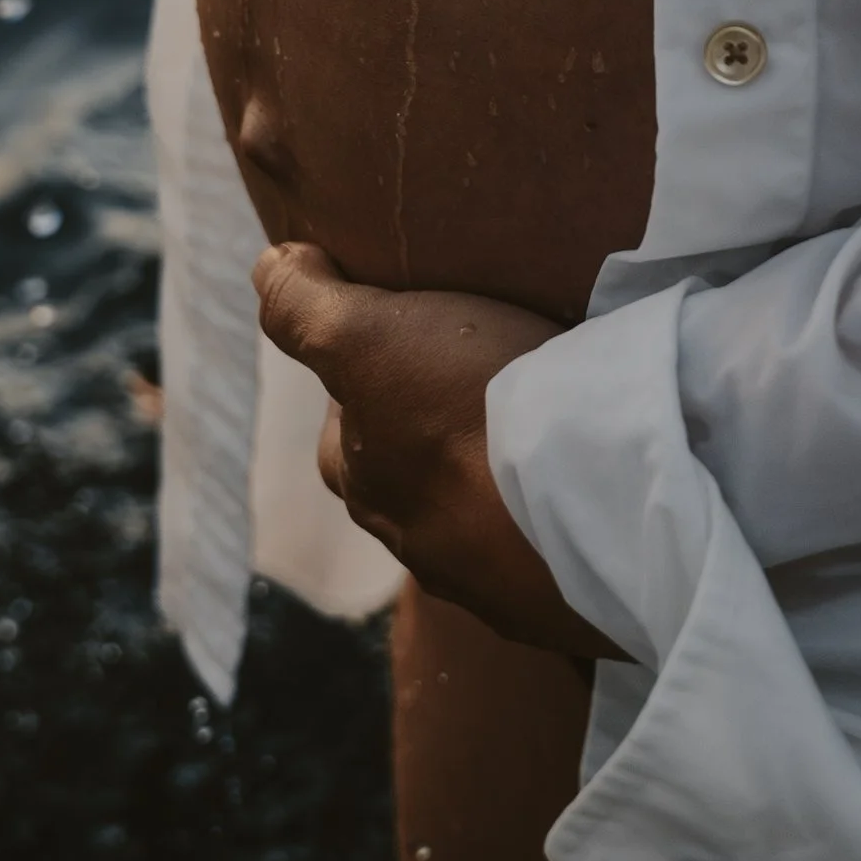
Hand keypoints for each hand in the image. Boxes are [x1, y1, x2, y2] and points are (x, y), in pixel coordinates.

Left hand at [253, 240, 628, 659]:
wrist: (591, 499)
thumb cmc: (466, 410)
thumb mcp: (367, 336)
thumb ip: (306, 308)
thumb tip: (269, 269)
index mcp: (367, 488)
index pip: (341, 434)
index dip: (364, 381)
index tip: (404, 339)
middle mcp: (420, 545)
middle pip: (409, 478)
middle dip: (430, 435)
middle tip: (476, 377)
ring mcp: (497, 578)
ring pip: (481, 516)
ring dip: (497, 478)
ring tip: (540, 424)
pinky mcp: (566, 592)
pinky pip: (548, 542)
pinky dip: (554, 508)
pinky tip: (581, 475)